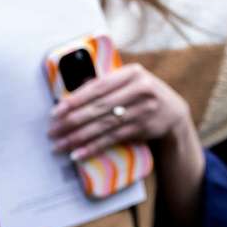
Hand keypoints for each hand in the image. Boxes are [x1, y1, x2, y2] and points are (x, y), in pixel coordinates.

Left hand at [49, 63, 192, 160]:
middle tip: (53, 131)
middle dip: (72, 121)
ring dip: (78, 137)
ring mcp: (144, 109)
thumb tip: (69, 97)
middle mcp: (141, 89)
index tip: (56, 111)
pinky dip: (94, 146)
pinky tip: (79, 153)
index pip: (98, 86)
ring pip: (104, 125)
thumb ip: (106, 84)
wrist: (173, 112)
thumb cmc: (142, 95)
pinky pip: (113, 138)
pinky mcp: (144, 127)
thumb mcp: (130, 82)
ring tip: (60, 145)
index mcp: (133, 73)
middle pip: (99, 107)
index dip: (75, 100)